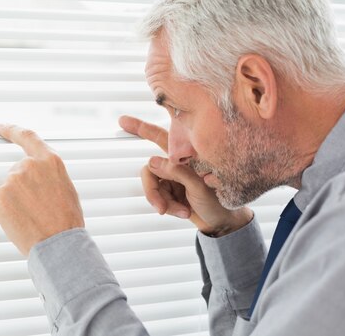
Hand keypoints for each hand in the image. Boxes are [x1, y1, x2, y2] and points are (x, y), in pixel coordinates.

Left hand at [0, 124, 83, 256]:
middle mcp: (28, 165)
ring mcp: (11, 180)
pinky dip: (6, 211)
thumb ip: (47, 175)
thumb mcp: (65, 187)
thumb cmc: (66, 221)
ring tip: (31, 216)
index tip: (0, 128)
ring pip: (7, 188)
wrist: (58, 243)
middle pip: (16, 171)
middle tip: (34, 207)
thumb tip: (34, 178)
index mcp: (49, 160)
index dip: (11, 130)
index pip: (27, 137)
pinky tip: (20, 220)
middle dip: (22, 187)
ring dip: (14, 200)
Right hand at [119, 115, 251, 236]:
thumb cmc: (217, 202)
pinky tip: (182, 212)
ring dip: (163, 201)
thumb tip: (151, 161)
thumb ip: (176, 172)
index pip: (161, 137)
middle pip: (151, 168)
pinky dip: (168, 207)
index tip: (123, 121)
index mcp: (187, 155)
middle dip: (151, 189)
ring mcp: (172, 179)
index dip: (142, 128)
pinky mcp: (170, 192)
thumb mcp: (199, 186)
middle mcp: (177, 164)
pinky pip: (158, 197)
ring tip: (178, 211)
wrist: (221, 223)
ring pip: (153, 186)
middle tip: (158, 206)